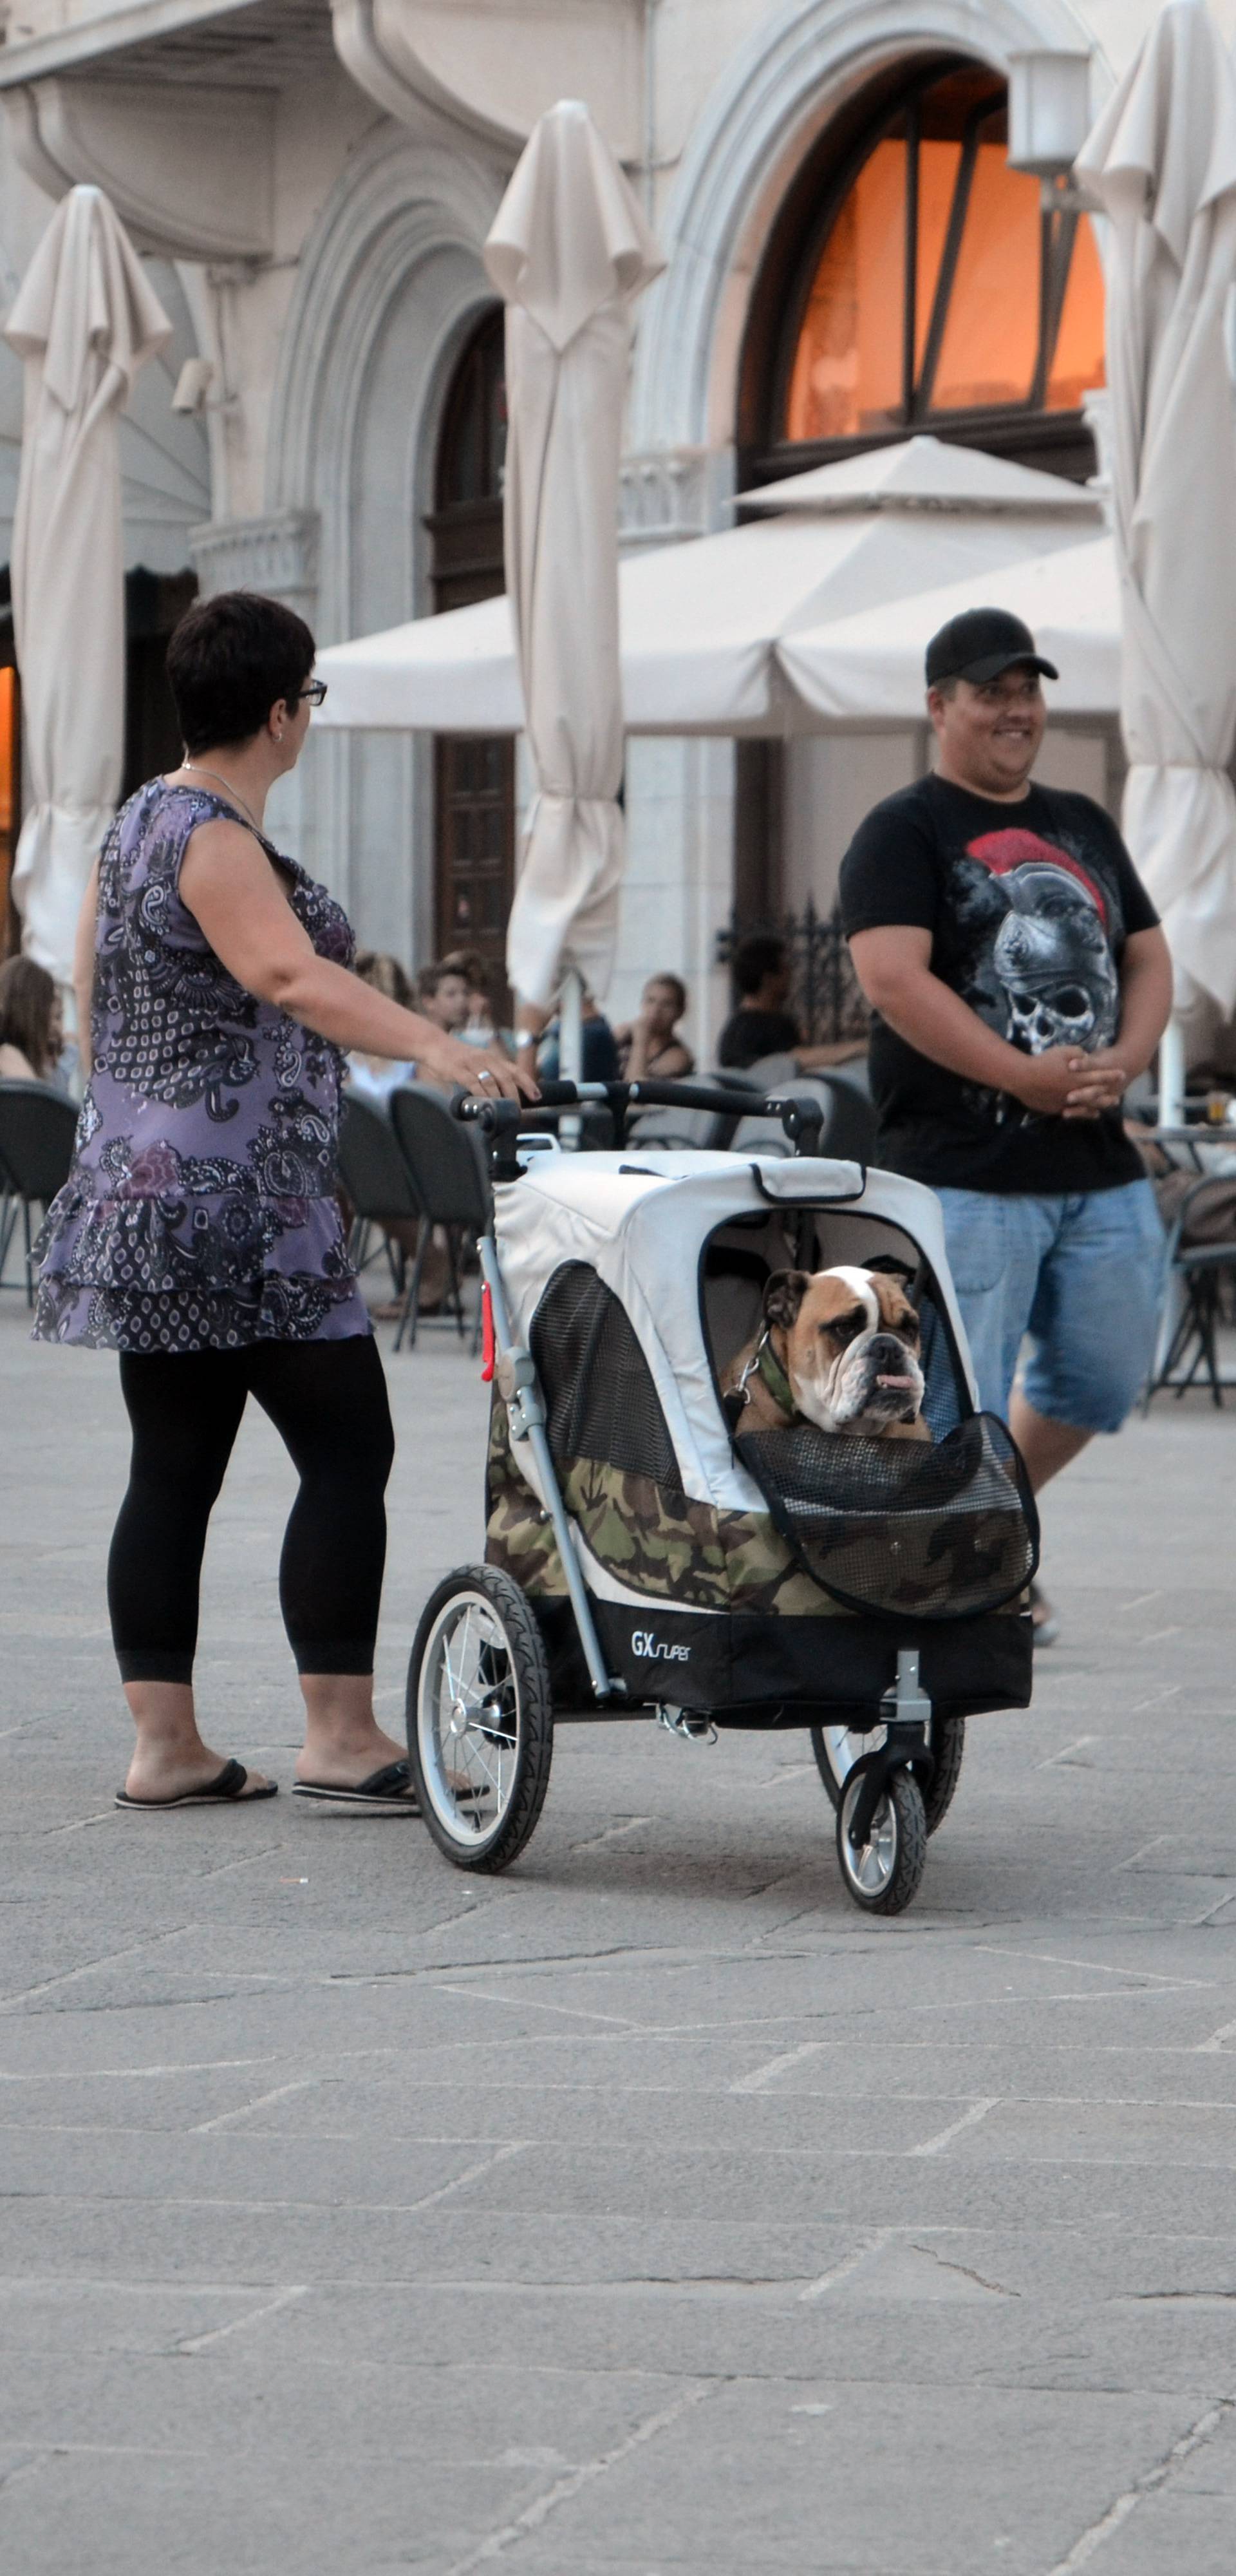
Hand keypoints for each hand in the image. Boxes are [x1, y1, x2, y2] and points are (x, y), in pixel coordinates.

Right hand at [416, 1035, 537, 1103]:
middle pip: (507, 1078)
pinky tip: (484, 1104)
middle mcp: (485, 1059)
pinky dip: (481, 1095)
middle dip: (515, 1096)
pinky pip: (473, 1083)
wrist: (433, 1044)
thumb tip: (500, 1096)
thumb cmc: (456, 1057)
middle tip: (517, 1111)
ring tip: (503, 1111)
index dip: (528, 1083)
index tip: (537, 1096)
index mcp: (492, 1058)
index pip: (515, 1070)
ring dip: (499, 1098)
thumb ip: (488, 1075)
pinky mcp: (457, 1069)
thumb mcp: (477, 1062)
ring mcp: (472, 1063)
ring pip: (492, 1081)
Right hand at [1008, 1047, 1126, 1119]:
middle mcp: (1076, 1090)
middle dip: (1109, 1094)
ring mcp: (1067, 1101)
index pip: (1100, 1076)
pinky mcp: (1057, 1108)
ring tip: (1109, 1106)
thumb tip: (1086, 1057)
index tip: (1122, 1074)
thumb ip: (1078, 1053)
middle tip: (1119, 1097)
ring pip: (1089, 1105)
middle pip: (1097, 1094)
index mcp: (1078, 1076)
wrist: (1023, 1078)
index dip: (1111, 1075)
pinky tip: (1092, 1114)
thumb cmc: (1043, 1062)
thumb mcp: (1063, 1051)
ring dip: (1100, 1105)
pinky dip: (1085, 1113)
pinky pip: (1076, 1112)